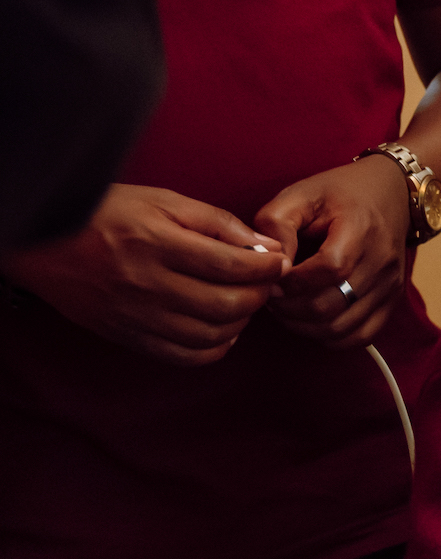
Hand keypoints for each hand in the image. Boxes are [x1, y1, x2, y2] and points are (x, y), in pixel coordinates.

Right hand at [0, 183, 286, 364]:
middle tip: (264, 284)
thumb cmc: (108, 214)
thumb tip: (266, 249)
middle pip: (226, 304)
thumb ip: (218, 224)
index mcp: (155, 243)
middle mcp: (144, 283)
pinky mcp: (126, 336)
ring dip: (241, 323)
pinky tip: (221, 329)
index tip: (278, 263)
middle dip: (259, 295)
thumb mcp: (164, 202)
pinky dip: (214, 348)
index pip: (231, 266)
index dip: (267, 268)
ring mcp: (134, 315)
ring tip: (243, 303)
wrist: (44, 242)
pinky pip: (183, 356)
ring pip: (210, 335)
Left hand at [254, 154, 409, 347]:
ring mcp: (390, 285)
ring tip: (287, 308)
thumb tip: (270, 263)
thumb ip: (275, 224)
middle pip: (331, 306)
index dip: (291, 283)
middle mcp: (382, 261)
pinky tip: (311, 320)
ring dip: (305, 326)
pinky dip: (330, 336)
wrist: (389, 194)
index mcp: (360, 229)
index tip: (269, 279)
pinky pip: (360, 336)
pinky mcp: (392, 301)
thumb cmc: (339, 194)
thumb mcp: (299, 194)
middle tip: (271, 297)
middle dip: (290, 309)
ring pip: (342, 328)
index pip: (328, 270)